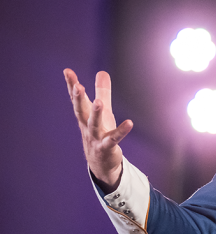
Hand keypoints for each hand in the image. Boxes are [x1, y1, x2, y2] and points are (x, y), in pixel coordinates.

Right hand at [64, 69, 132, 191]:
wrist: (100, 163)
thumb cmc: (101, 133)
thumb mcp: (103, 111)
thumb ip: (103, 92)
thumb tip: (102, 72)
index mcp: (85, 116)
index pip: (76, 99)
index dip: (71, 85)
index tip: (67, 71)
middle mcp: (87, 126)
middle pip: (80, 111)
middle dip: (78, 98)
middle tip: (78, 85)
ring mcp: (96, 137)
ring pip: (94, 125)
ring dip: (95, 114)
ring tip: (98, 102)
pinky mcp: (107, 147)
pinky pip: (114, 139)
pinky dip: (121, 131)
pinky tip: (129, 123)